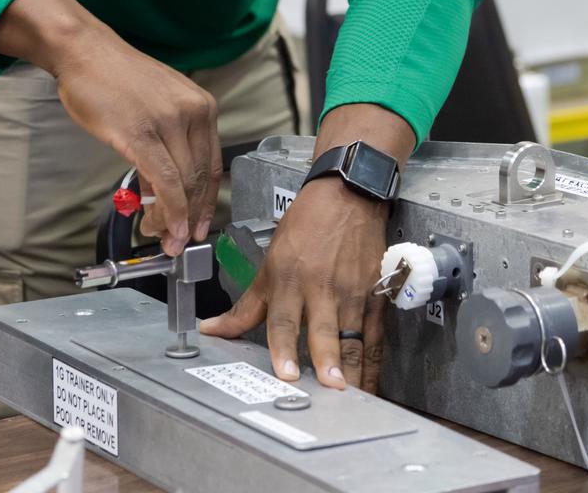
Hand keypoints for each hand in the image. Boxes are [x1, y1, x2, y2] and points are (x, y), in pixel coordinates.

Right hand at [0, 0, 221, 254]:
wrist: (86, 53)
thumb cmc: (116, 79)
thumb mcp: (155, 108)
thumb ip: (165, 147)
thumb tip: (163, 193)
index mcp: (202, 106)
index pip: (212, 164)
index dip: (206, 201)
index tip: (199, 224)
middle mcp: (194, 112)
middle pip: (200, 178)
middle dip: (189, 215)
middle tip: (177, 240)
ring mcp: (170, 122)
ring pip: (183, 184)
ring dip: (174, 218)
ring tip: (162, 237)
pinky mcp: (143, 134)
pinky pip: (165, 181)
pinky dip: (168, 210)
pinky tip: (163, 226)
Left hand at [200, 177, 388, 391]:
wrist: (346, 194)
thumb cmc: (306, 226)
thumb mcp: (269, 261)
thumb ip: (246, 305)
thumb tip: (213, 330)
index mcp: (290, 279)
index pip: (285, 319)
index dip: (284, 347)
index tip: (286, 372)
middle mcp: (321, 288)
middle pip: (324, 330)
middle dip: (328, 359)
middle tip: (330, 384)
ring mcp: (351, 293)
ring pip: (353, 338)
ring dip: (353, 369)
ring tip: (352, 393)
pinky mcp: (375, 295)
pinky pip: (374, 336)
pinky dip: (373, 364)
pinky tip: (370, 385)